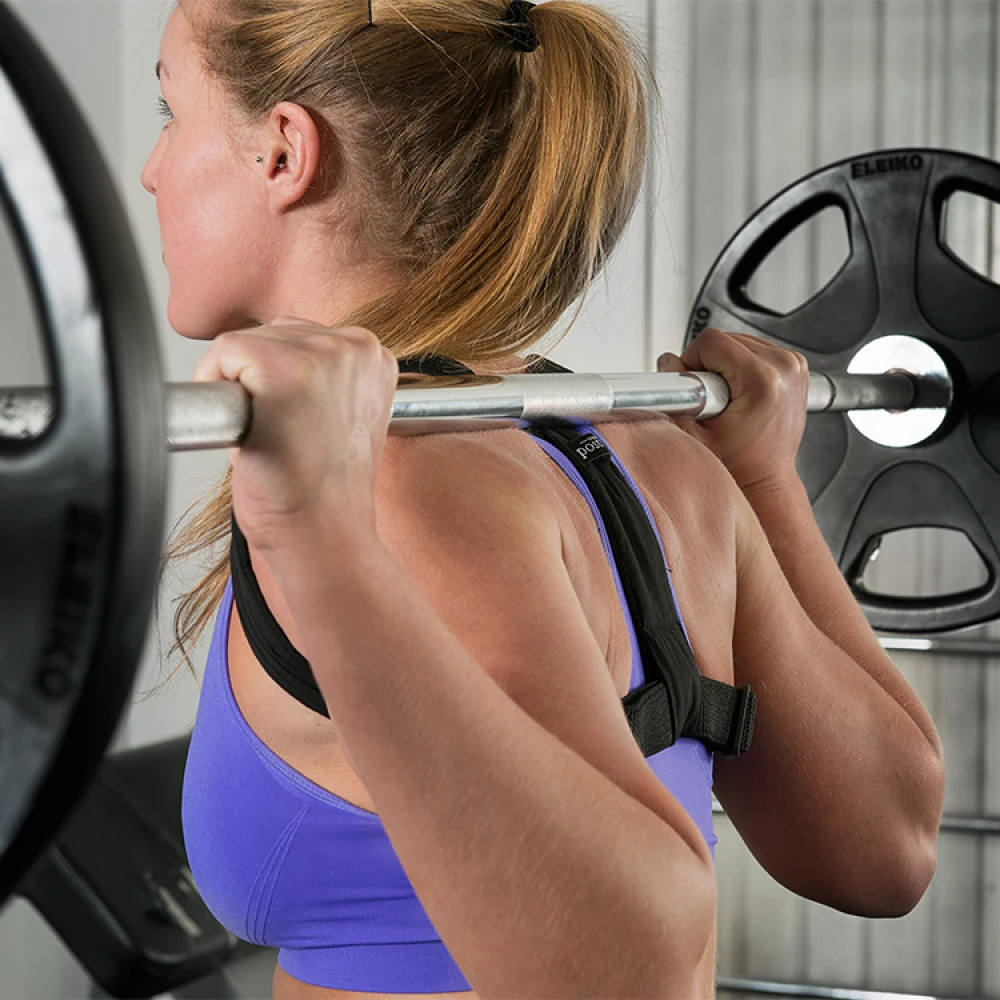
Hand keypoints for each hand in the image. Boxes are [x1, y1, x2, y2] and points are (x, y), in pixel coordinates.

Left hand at [193, 318, 398, 551]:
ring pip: (244, 343)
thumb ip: (328, 377)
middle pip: (271, 334)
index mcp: (373, 355)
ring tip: (271, 433)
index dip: (282, 383)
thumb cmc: (322, 488)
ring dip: (241, 389)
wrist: (324, 534)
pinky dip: (216, 392)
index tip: (298, 424)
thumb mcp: (344, 416)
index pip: (300, 337)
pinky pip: (221, 354)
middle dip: (260, 382)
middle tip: (282, 434)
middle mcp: (354, 347)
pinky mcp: (283, 368)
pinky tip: (251, 429)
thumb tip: (288, 355)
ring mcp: (321, 355)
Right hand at [657, 329, 808, 496]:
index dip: (693, 361)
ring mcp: (794, 364)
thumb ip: (674, 395)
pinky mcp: (795, 364)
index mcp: (763, 381)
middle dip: (709, 364)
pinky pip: (754, 348)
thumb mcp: (695, 434)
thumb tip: (668, 362)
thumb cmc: (740, 463)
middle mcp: (784, 367)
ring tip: (728, 398)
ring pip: (739, 341)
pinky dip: (741, 365)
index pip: (712, 341)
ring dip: (725, 364)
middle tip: (712, 398)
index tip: (697, 388)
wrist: (766, 477)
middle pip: (726, 338)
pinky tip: (741, 392)